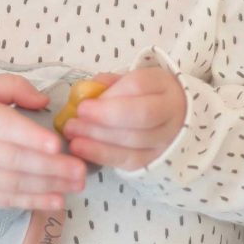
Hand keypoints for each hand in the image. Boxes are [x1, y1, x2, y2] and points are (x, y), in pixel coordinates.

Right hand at [0, 74, 85, 210]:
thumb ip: (13, 87)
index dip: (30, 137)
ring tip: (77, 184)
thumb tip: (44, 102)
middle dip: (50, 167)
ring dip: (48, 185)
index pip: (3, 127)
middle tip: (81, 170)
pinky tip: (57, 201)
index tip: (57, 145)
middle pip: (14, 160)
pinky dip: (33, 202)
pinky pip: (6, 200)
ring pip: (14, 183)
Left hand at [63, 67, 186, 170]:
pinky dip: (102, 156)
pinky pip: (130, 160)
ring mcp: (166, 138)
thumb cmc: (140, 97)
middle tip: (73, 123)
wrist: (167, 119)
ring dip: (98, 140)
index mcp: (163, 85)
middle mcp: (171, 112)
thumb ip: (109, 84)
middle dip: (103, 120)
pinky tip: (82, 150)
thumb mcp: (128, 82)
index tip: (82, 106)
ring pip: (134, 141)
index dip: (109, 98)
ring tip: (72, 137)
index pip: (139, 86)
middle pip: (140, 116)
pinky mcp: (155, 159)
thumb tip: (88, 89)